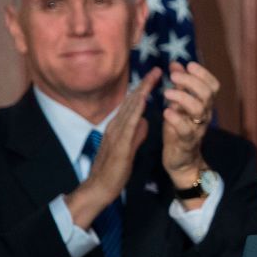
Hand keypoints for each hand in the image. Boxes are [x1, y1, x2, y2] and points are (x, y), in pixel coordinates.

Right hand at [65, 67, 161, 227]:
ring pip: (130, 108)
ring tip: (153, 77)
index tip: (155, 77)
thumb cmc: (113, 170)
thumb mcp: (129, 148)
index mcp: (118, 127)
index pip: (132, 105)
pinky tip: (144, 100)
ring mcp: (116, 133)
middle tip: (157, 69)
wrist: (99, 187)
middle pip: (131, 101)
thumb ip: (136, 134)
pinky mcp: (119, 143)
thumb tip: (145, 121)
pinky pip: (129, 123)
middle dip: (144, 84)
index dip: (143, 90)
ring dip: (142, 92)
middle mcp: (115, 126)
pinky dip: (136, 110)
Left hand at [162, 61, 219, 185]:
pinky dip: (176, 119)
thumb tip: (176, 64)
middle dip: (190, 82)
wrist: (181, 161)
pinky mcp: (186, 142)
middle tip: (172, 77)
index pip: (213, 85)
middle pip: (207, 94)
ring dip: (182, 97)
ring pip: (198, 109)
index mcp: (204, 105)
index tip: (188, 65)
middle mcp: (205, 115)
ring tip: (166, 93)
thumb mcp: (179, 105)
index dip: (203, 73)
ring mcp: (197, 129)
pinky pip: (185, 129)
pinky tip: (166, 112)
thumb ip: (180, 85)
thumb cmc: (179, 129)